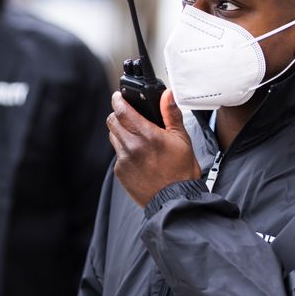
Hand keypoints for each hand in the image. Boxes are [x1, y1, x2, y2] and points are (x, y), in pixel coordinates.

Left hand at [108, 89, 201, 206]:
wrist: (175, 200)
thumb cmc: (181, 172)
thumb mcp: (182, 139)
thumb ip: (171, 114)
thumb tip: (167, 95)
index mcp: (147, 135)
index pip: (122, 110)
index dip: (118, 100)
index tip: (119, 97)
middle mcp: (132, 146)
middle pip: (112, 121)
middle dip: (118, 115)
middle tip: (128, 116)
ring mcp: (124, 160)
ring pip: (113, 137)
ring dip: (120, 133)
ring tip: (136, 138)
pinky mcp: (120, 172)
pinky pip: (117, 155)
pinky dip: (124, 151)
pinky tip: (139, 157)